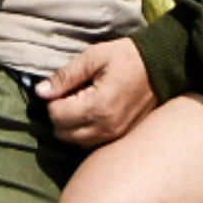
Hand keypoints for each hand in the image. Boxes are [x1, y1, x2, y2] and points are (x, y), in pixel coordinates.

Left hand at [38, 38, 156, 148]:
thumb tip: (41, 92)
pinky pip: (92, 144)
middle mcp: (105, 128)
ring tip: (85, 103)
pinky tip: (94, 113)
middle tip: (74, 94)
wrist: (162, 67)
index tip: (66, 86)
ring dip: (72, 125)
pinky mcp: (121, 138)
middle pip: (63, 133)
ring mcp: (115, 136)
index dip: (54, 99)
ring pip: (76, 142)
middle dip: (61, 114)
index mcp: (97, 106)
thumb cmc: (127, 58)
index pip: (56, 115)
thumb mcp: (93, 57)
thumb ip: (65, 76)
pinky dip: (86, 132)